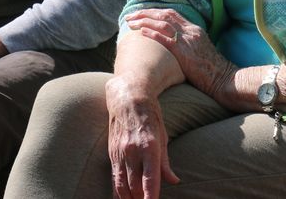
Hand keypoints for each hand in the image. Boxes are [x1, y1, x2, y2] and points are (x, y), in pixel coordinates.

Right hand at [105, 76, 179, 198]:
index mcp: (149, 146)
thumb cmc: (150, 116)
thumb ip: (166, 162)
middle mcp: (133, 151)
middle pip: (135, 186)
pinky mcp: (111, 154)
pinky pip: (114, 178)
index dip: (151, 197)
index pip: (150, 179)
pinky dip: (118, 192)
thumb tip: (174, 181)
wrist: (127, 98)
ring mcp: (120, 153)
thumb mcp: (163, 136)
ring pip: (122, 186)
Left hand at [124, 9, 236, 104]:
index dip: (154, 12)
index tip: (141, 13)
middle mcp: (191, 31)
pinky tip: (142, 32)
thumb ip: (189, 45)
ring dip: (144, 21)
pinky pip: (166, 39)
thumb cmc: (212, 70)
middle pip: (165, 14)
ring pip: (163, 23)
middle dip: (145, 13)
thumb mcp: (201, 51)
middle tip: (130, 15)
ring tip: (130, 22)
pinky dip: (153, 33)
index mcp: (194, 30)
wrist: (225, 79)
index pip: (172, 14)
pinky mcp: (185, 53)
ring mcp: (188, 40)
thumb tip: (175, 46)